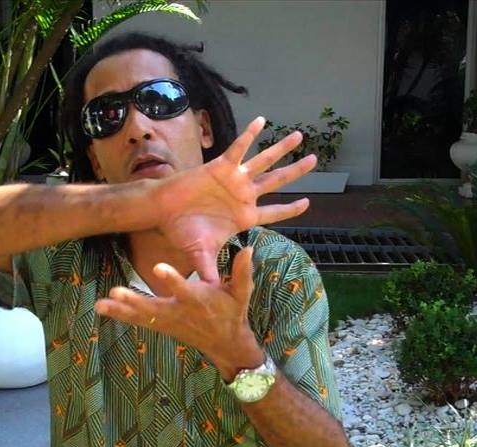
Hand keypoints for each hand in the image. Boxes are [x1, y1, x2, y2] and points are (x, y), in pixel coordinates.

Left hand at [94, 246, 262, 380]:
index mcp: (199, 301)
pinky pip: (138, 320)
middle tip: (116, 292)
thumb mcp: (242, 293)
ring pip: (142, 316)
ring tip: (101, 304)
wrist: (226, 344)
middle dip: (135, 301)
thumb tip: (248, 248)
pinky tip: (101, 307)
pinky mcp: (162, 325)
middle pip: (155, 306)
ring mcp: (169, 320)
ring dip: (121, 310)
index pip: (184, 289)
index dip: (172, 279)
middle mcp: (180, 312)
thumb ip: (242, 272)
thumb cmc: (233, 313)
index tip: (159, 268)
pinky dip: (120, 314)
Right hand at [156, 117, 315, 281]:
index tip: (307, 204)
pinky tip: (262, 121)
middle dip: (296, 172)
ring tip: (299, 135)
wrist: (162, 210)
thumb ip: (210, 271)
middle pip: (277, 182)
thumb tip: (214, 295)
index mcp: (244, 216)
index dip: (291, 209)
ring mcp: (234, 179)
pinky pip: (239, 148)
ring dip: (281, 149)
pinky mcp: (221, 166)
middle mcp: (244, 195)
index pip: (274, 213)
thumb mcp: (200, 254)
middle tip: (314, 160)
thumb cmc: (182, 231)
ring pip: (264, 162)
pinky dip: (249, 135)